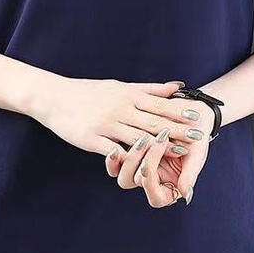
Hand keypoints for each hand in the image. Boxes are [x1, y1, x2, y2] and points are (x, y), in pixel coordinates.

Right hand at [28, 76, 205, 158]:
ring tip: (179, 153)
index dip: (179, 112)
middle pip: (153, 121)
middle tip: (198, 138)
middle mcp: (119, 109)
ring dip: (160, 146)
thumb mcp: (120, 86)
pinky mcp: (91, 139)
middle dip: (177, 130)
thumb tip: (178, 86)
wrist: (53, 97)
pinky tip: (141, 166)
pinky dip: (127, 158)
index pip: (159, 105)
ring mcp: (105, 124)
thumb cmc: (89, 91)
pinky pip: (113, 151)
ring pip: (137, 137)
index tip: (199, 118)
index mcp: (127, 95)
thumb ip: (150, 89)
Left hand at [105, 96, 213, 207]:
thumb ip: (190, 174)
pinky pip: (116, 163)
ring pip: (123, 176)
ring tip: (144, 139)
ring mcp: (140, 167)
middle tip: (155, 142)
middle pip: (136, 186)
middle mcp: (153, 180)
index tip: (151, 166)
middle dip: (143, 164)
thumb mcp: (197, 152)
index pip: (156, 199)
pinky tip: (116, 147)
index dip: (151, 184)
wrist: (188, 111)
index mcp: (171, 186)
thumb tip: (186, 195)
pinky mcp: (130, 153)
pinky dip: (114, 158)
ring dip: (131, 159)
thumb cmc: (196, 134)